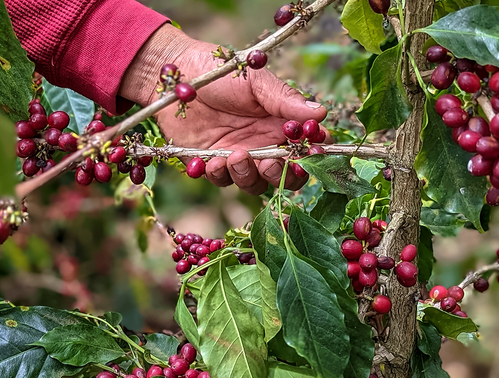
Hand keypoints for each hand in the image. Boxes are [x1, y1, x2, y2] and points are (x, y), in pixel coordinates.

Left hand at [120, 25, 327, 194]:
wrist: (176, 77)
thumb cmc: (220, 73)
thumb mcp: (256, 82)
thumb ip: (285, 100)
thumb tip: (321, 112)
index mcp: (279, 124)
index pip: (304, 148)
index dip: (312, 155)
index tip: (312, 151)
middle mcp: (262, 144)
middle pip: (285, 176)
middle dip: (283, 175)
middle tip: (271, 162)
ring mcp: (238, 156)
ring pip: (255, 184)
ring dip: (249, 176)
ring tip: (237, 156)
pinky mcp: (212, 164)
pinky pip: (223, 181)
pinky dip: (220, 175)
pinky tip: (212, 159)